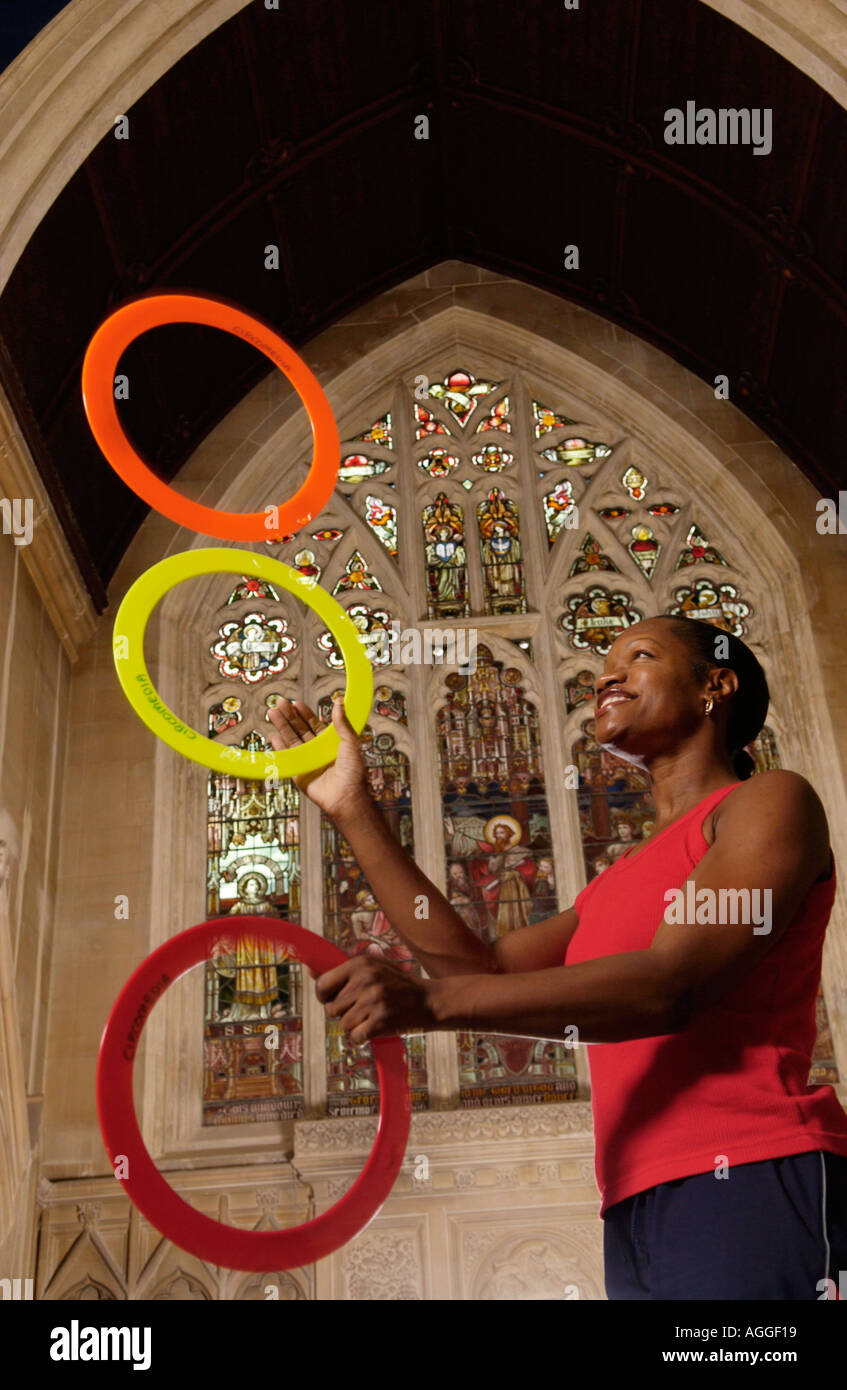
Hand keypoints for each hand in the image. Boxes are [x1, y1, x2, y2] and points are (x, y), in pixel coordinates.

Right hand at [267, 696, 369, 819]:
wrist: (347, 796)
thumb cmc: (353, 772)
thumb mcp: (351, 742)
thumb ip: (342, 723)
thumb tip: (339, 703)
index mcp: (329, 742)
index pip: (313, 724)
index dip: (304, 714)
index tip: (296, 703)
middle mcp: (317, 750)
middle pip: (299, 729)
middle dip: (289, 716)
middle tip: (280, 703)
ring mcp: (307, 761)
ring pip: (291, 740)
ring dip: (282, 726)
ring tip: (272, 713)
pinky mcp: (298, 773)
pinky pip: (287, 758)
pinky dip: (279, 748)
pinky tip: (273, 736)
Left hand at [315, 953, 437, 1043]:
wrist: (430, 1001)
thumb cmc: (398, 985)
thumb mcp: (373, 968)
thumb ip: (342, 971)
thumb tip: (310, 971)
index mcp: (360, 963)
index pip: (322, 985)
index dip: (325, 996)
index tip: (334, 999)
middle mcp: (364, 980)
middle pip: (331, 1008)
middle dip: (343, 1013)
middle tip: (363, 1008)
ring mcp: (372, 1001)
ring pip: (342, 1025)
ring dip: (355, 1026)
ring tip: (373, 1016)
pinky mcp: (380, 1021)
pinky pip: (355, 1037)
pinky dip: (363, 1038)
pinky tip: (376, 1028)